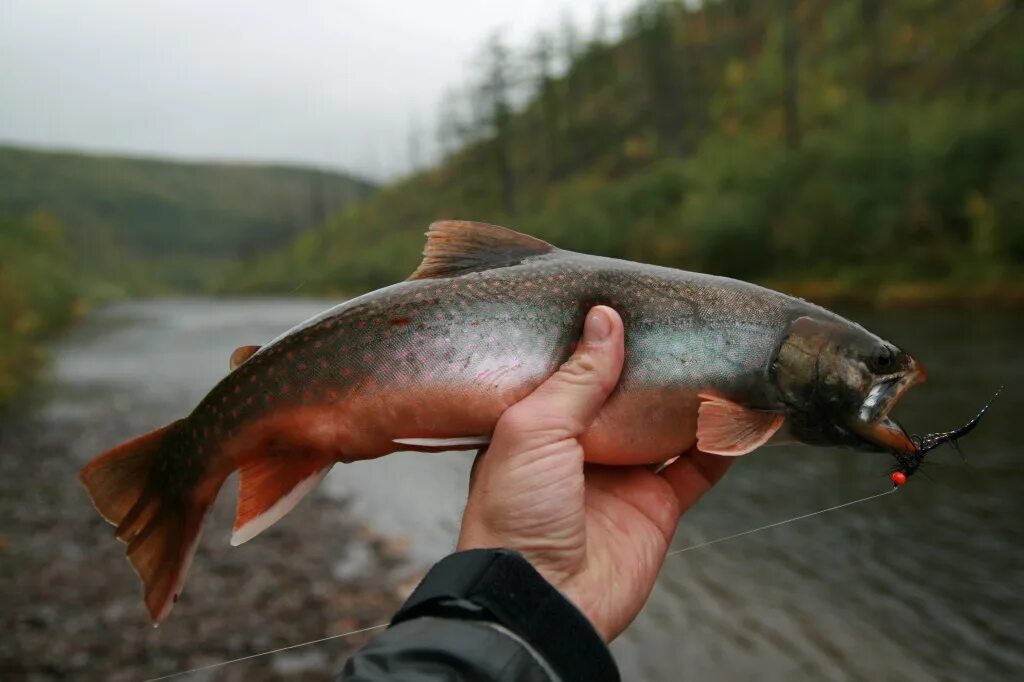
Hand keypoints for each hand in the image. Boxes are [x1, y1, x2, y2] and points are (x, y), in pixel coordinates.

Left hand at [457, 306, 732, 640]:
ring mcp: (621, 479)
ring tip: (725, 359)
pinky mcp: (656, 510)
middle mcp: (581, 449)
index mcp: (540, 426)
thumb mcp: (533, 429)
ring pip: (668, 428)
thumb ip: (577, 377)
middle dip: (656, 367)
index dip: (602, 344)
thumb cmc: (515, 514)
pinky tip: (744, 413)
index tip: (632, 306)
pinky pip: (698, 469)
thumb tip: (606, 318)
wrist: (541, 601)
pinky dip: (723, 444)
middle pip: (628, 398)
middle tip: (687, 327)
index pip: (577, 373)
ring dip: (696, 400)